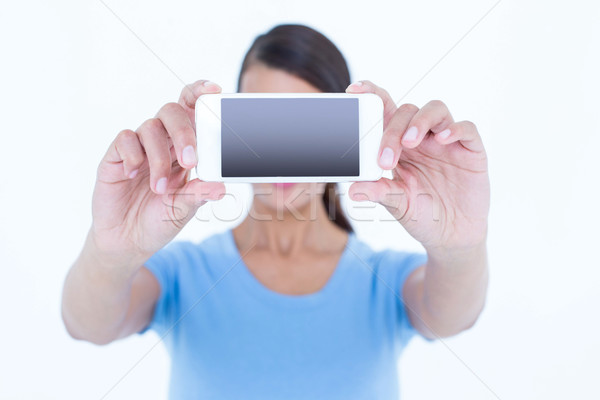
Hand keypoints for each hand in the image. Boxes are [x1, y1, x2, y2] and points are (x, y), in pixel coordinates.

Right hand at [90, 80, 226, 259]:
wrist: (127, 242)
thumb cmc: (159, 221)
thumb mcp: (184, 210)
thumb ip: (199, 195)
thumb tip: (220, 187)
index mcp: (184, 149)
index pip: (191, 111)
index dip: (201, 95)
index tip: (215, 90)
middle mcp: (162, 143)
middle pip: (172, 112)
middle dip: (184, 131)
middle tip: (190, 161)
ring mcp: (138, 148)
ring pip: (150, 127)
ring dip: (159, 158)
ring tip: (160, 188)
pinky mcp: (115, 157)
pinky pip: (125, 139)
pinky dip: (133, 154)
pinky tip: (135, 174)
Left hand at [346, 81, 489, 252]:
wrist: (452, 236)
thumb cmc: (421, 214)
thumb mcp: (397, 205)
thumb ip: (378, 192)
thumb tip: (353, 190)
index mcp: (400, 145)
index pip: (386, 111)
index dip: (373, 95)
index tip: (354, 89)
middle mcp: (423, 138)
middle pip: (407, 112)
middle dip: (392, 129)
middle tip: (385, 159)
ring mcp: (447, 142)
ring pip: (436, 110)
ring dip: (420, 121)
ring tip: (409, 143)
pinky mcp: (471, 151)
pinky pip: (466, 128)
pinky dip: (455, 128)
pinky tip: (443, 140)